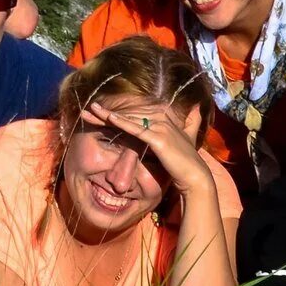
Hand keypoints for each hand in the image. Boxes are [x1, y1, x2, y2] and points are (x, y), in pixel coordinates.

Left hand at [82, 102, 209, 195]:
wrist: (196, 177)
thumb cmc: (188, 160)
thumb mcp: (190, 136)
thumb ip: (192, 122)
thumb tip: (197, 108)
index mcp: (164, 118)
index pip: (135, 113)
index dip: (117, 112)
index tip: (99, 111)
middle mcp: (162, 119)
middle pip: (129, 114)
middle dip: (107, 113)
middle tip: (88, 110)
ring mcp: (161, 128)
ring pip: (129, 119)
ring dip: (109, 115)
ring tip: (91, 111)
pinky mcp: (159, 139)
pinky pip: (137, 130)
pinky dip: (123, 123)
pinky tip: (110, 118)